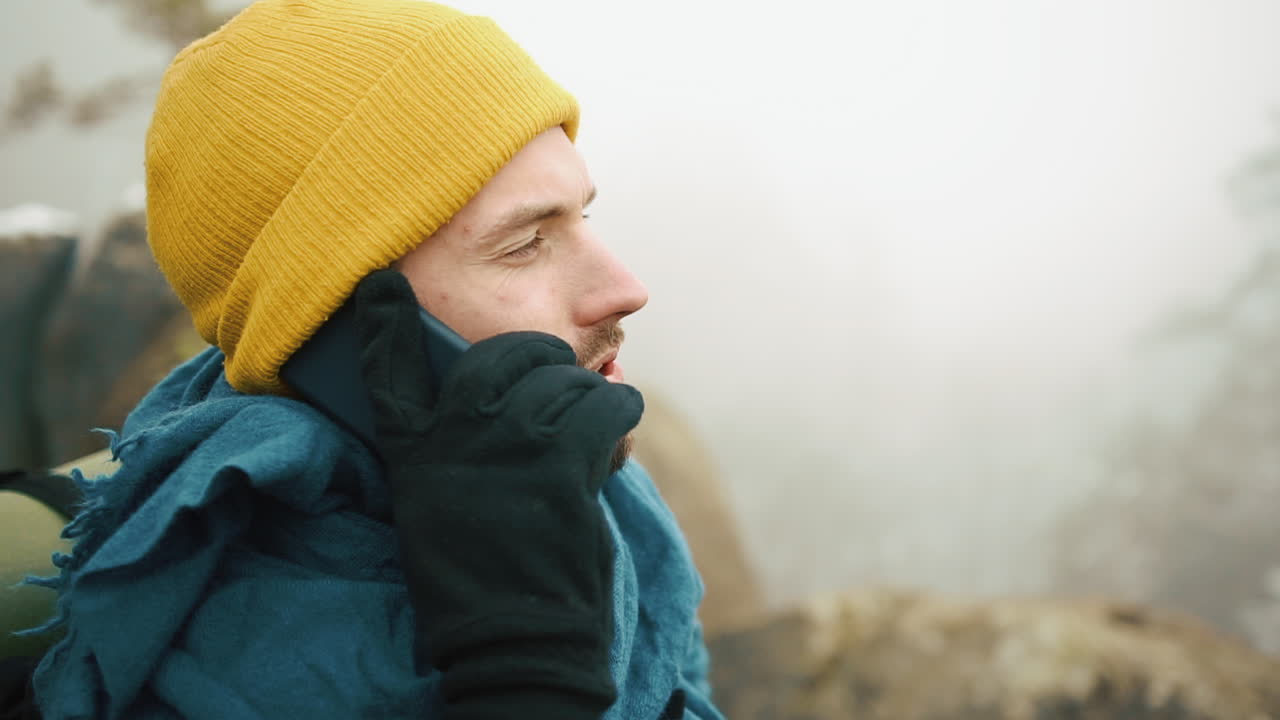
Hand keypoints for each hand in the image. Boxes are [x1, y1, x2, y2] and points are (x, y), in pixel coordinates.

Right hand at [353, 269, 641, 718]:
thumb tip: (501, 403)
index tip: (380, 283)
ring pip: (563, 378)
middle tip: (552, 378)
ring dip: (586, 398)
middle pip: (500, 356)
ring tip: (588, 428)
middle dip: (535, 356)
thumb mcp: (436, 510)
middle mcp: (454, 439)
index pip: (387, 372)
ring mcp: (507, 445)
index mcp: (413, 454)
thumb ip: (454, 452)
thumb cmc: (479, 582)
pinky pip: (605, 406)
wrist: (515, 643)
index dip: (382, 324)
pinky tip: (613, 439)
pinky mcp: (562, 463)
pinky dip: (618, 415)